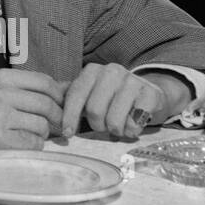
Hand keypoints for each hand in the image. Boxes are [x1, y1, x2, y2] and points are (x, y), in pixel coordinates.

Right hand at [0, 69, 67, 156]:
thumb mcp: (6, 91)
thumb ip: (36, 89)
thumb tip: (73, 86)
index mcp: (2, 77)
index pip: (46, 83)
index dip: (60, 97)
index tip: (59, 108)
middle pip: (47, 105)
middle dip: (56, 119)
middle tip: (53, 127)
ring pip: (42, 126)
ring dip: (42, 134)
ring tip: (27, 134)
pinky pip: (34, 143)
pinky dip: (33, 146)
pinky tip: (19, 143)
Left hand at [60, 65, 187, 139]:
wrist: (149, 92)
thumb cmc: (113, 98)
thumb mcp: (91, 95)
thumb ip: (73, 102)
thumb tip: (53, 117)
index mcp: (92, 71)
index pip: (75, 95)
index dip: (69, 117)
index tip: (67, 133)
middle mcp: (111, 71)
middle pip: (94, 110)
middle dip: (98, 126)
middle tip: (104, 127)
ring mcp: (133, 80)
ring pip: (114, 119)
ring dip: (116, 130)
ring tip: (119, 127)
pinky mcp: (150, 93)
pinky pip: (135, 122)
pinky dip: (132, 130)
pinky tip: (133, 126)